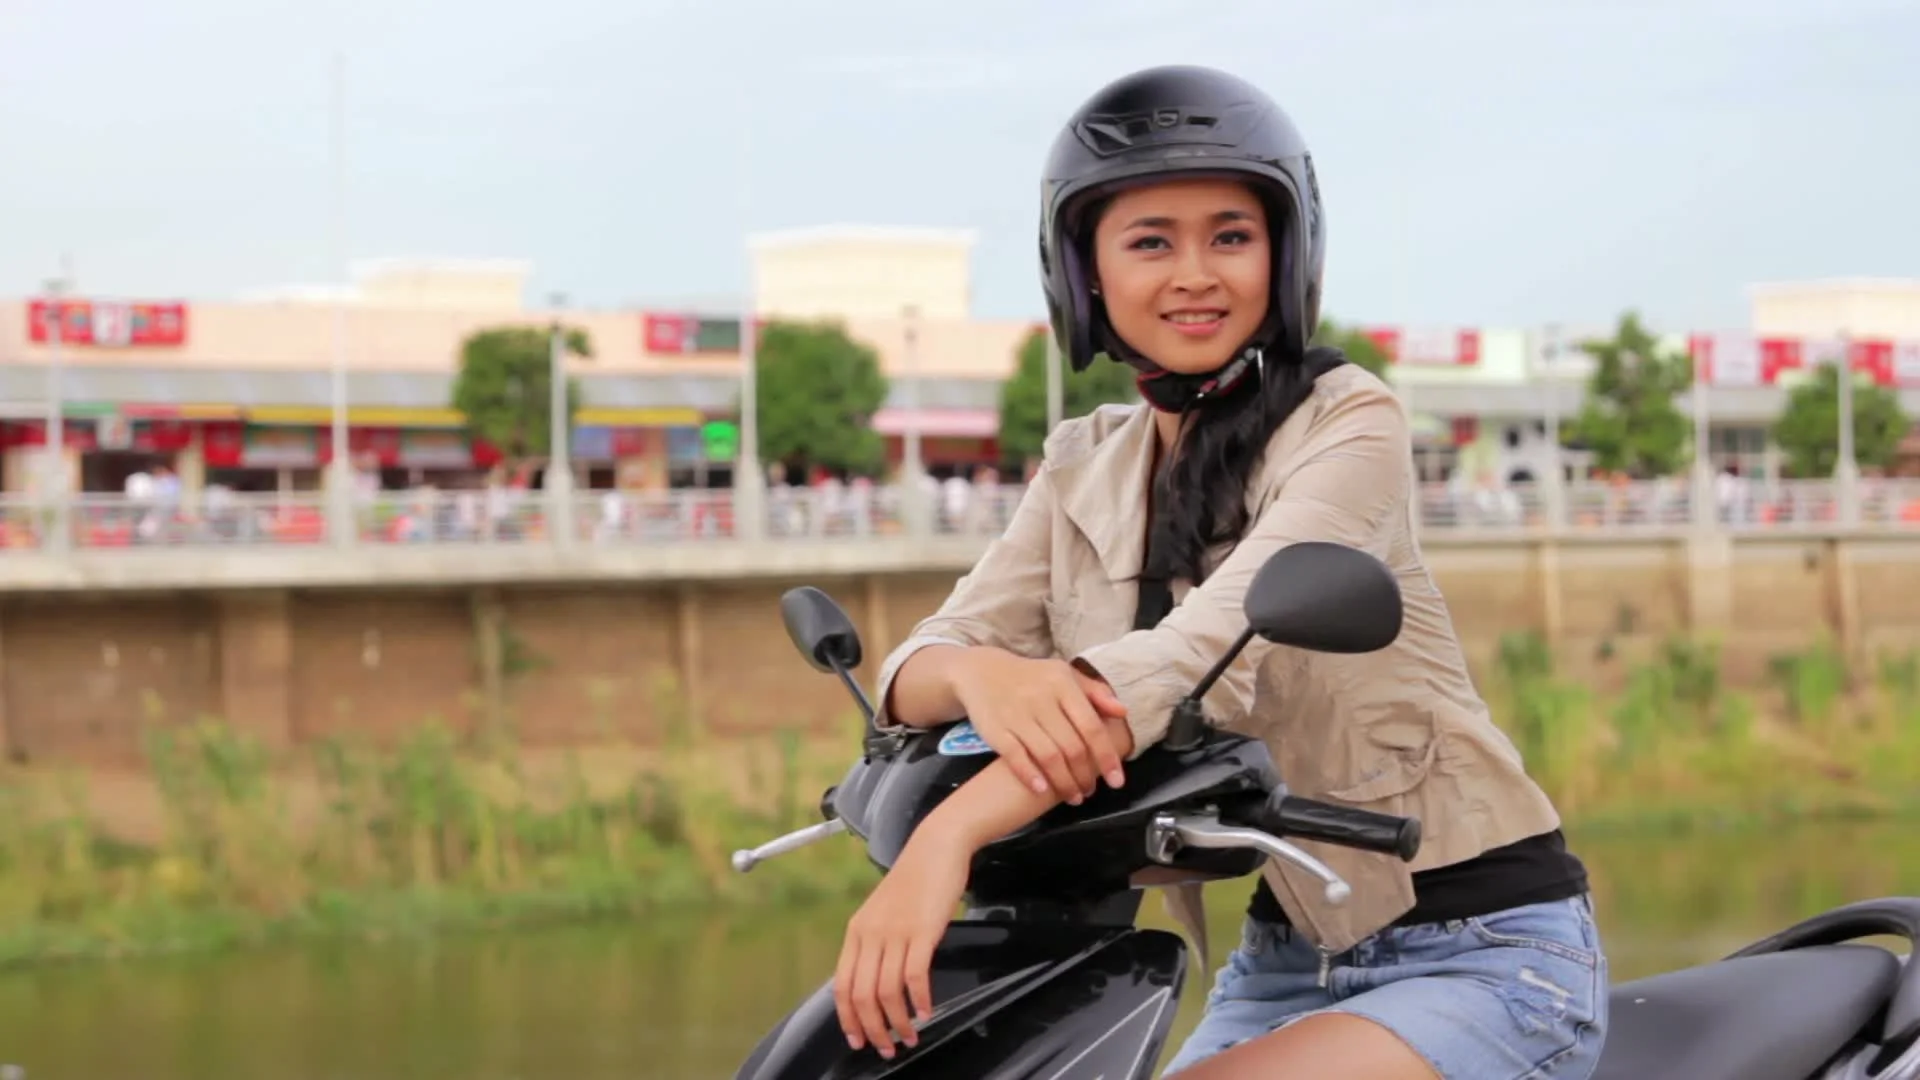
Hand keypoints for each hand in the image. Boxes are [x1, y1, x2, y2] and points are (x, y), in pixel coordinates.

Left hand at [833, 834, 968, 1058]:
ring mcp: (896, 932)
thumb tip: (874, 980)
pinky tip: (926, 1012)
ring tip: (909, 1037)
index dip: (848, 1018)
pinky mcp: (922, 931)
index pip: (842, 985)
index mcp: (857, 930)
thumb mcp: (883, 911)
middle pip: (862, 994)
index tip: (857, 1039)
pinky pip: (915, 976)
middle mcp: (871, 933)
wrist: (936, 846)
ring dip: (898, 1022)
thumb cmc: (915, 879)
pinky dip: (919, 1000)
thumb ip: (875, 941)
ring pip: (887, 991)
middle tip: (886, 1048)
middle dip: (873, 1029)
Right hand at [948, 650, 1128, 802]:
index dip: (1107, 757)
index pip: (1091, 726)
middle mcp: (1041, 698)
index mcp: (1063, 684)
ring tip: (1073, 797)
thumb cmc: (1032, 678)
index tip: (1116, 781)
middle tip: (1089, 791)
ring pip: (1048, 756)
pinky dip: (1031, 775)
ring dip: (1064, 782)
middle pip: (1072, 747)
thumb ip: (1094, 692)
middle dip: (1085, 775)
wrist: (981, 672)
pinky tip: (1042, 790)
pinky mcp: (995, 729)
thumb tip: (1123, 711)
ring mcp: (1016, 714)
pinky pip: (1016, 757)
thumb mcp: (1064, 675)